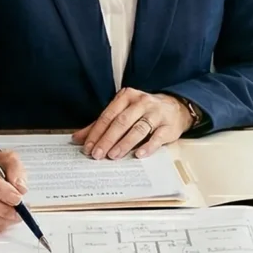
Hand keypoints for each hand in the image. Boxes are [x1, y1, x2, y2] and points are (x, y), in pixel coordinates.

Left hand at [72, 89, 193, 160]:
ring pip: (137, 129)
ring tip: (113, 155)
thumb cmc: (143, 112)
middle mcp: (141, 103)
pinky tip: (138, 154)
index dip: (96, 132)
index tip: (88, 147)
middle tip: (97, 154)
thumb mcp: (122, 113)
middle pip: (121, 122)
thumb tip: (78, 139)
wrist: (175, 108)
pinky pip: (157, 137)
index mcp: (126, 97)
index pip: (108, 115)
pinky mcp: (168, 126)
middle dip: (107, 139)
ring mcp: (156, 114)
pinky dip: (147, 146)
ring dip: (124, 144)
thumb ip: (100, 125)